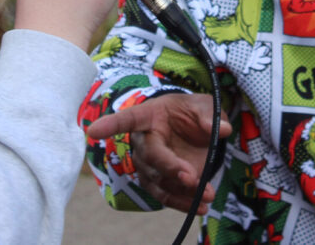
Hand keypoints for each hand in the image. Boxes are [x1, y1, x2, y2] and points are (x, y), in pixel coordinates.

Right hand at [86, 93, 232, 214]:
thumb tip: (221, 129)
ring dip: (181, 190)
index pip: (127, 119)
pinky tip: (199, 208)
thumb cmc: (190, 113)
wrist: (191, 130)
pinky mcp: (158, 181)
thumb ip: (209, 115)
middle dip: (169, 167)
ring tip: (206, 195)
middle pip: (150, 156)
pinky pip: (165, 195)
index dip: (110, 125)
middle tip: (191, 177)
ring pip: (158, 180)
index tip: (93, 131)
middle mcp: (142, 141)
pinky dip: (182, 203)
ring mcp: (148, 164)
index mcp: (147, 116)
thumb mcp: (203, 105)